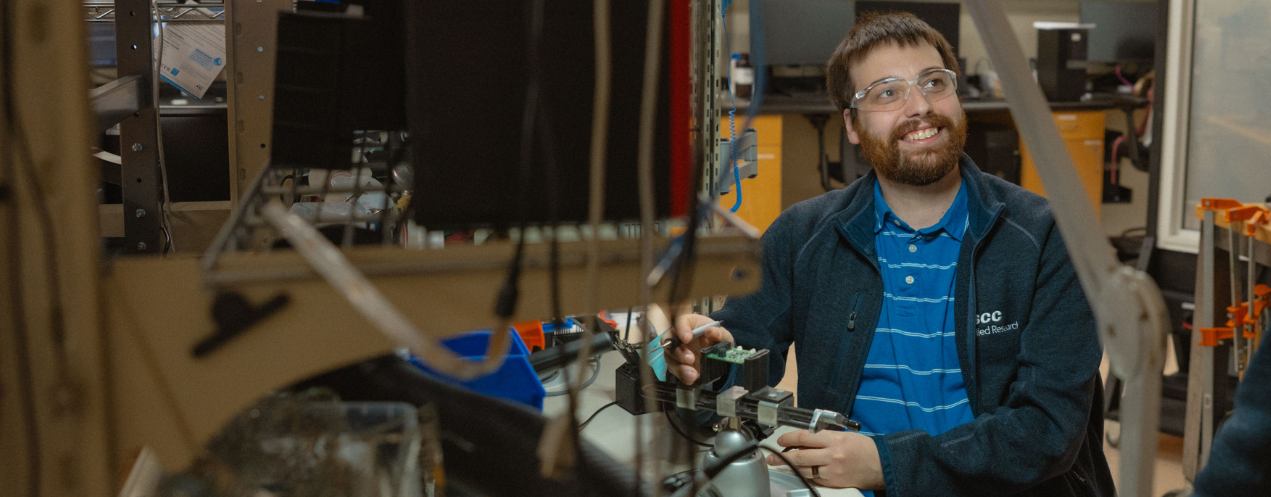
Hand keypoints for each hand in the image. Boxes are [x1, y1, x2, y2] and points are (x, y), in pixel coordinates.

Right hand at [664, 313, 732, 384]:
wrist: (718, 353)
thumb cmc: (716, 338)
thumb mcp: (722, 334)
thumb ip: (719, 333)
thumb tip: (711, 331)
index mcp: (688, 324)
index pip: (680, 322)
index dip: (681, 330)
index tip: (687, 338)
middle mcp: (678, 337)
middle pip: (669, 342)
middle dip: (678, 352)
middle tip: (690, 359)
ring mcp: (676, 352)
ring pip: (669, 358)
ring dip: (679, 367)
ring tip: (692, 373)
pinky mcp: (679, 365)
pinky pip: (676, 371)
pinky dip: (682, 376)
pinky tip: (691, 378)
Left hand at [766, 429, 883, 489]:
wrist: (880, 465)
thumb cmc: (863, 447)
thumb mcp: (843, 435)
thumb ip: (824, 437)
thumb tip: (803, 440)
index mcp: (834, 439)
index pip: (805, 437)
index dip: (789, 438)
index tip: (781, 440)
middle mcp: (831, 455)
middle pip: (800, 455)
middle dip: (782, 456)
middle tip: (772, 457)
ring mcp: (831, 470)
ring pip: (804, 469)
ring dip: (790, 467)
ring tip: (779, 465)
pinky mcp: (833, 482)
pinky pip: (814, 478)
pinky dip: (805, 474)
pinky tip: (799, 472)